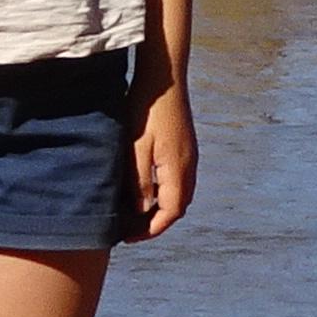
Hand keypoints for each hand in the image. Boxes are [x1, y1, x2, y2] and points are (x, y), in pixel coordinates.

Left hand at [129, 69, 199, 239]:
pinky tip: (143, 187)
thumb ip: (139, 182)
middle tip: (128, 229)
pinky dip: (162, 192)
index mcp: (178, 169)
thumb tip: (140, 211)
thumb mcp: (136, 148)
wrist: (163, 78)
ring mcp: (188, 155)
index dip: (150, 229)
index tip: (128, 237)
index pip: (170, 212)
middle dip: (154, 222)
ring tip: (133, 212)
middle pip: (177, 207)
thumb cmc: (146, 111)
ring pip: (177, 193)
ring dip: (159, 207)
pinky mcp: (184, 146)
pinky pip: (176, 179)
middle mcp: (189, 166)